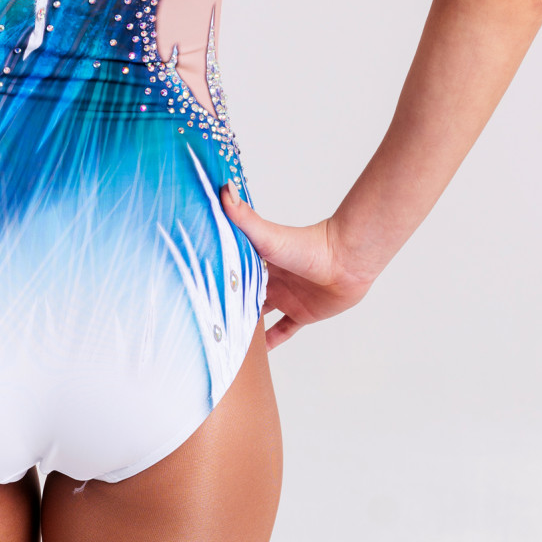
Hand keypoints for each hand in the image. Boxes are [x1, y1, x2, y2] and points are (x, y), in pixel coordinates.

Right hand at [220, 181, 374, 349]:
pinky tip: (259, 354)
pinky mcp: (303, 314)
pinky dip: (273, 341)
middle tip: (205, 318)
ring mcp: (286, 297)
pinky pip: (285, 330)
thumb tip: (223, 188)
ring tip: (225, 338)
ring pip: (261, 313)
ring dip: (247, 324)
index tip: (196, 288)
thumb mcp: (267, 235)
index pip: (232, 270)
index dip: (217, 278)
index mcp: (258, 260)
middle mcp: (270, 279)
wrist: (346, 263)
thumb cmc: (308, 245)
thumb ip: (244, 216)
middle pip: (244, 293)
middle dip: (228, 303)